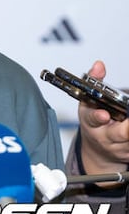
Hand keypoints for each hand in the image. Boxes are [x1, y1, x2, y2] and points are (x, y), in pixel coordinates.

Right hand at [78, 60, 128, 179]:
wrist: (99, 149)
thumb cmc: (94, 121)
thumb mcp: (87, 101)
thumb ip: (94, 82)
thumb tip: (99, 65)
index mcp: (90, 122)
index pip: (92, 118)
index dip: (98, 117)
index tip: (104, 114)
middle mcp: (103, 137)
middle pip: (118, 133)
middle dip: (127, 127)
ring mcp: (118, 148)